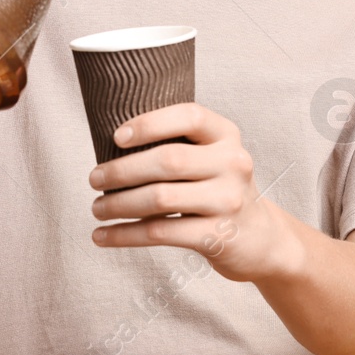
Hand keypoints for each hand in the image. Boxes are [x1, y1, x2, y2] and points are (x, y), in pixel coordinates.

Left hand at [87, 102, 303, 283]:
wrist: (260, 238)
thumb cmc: (218, 189)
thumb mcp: (212, 157)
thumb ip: (178, 144)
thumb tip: (111, 145)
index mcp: (226, 135)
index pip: (189, 116)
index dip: (150, 123)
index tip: (116, 136)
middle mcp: (232, 163)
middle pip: (168, 160)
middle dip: (122, 170)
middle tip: (94, 179)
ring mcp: (228, 200)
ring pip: (160, 198)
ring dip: (118, 204)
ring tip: (97, 208)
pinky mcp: (218, 236)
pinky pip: (160, 232)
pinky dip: (124, 234)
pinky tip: (102, 236)